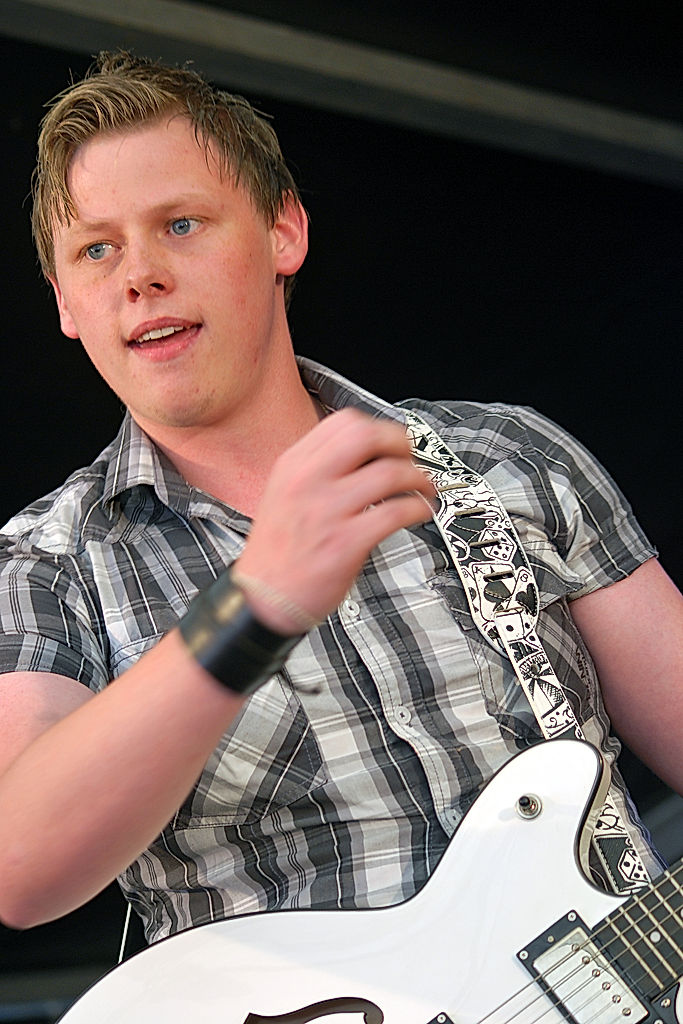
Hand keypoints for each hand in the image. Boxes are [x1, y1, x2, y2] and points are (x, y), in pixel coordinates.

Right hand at [234, 409, 434, 632]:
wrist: (262, 600)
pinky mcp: (345, 543)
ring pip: (388, 473)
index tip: (392, 442)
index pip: (344, 422)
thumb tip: (363, 456)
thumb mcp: (284, 495)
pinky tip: (419, 513)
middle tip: (411, 458)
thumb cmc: (276, 554)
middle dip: (400, 443)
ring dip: (418, 478)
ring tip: (423, 488)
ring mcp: (327, 511)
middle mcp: (309, 482)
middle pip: (367, 436)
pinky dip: (418, 509)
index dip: (379, 428)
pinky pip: (395, 513)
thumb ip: (318, 471)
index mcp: (294, 466)